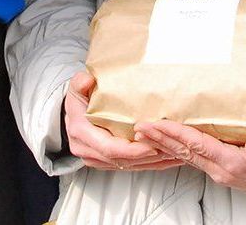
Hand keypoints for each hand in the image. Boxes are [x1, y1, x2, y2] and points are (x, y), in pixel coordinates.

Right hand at [63, 72, 181, 171]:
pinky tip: (166, 159)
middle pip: (121, 160)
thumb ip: (80, 83)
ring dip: (151, 163)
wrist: (71, 113)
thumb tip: (87, 79)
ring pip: (127, 166)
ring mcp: (96, 159)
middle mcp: (87, 150)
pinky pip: (129, 166)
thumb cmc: (78, 99)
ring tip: (174, 154)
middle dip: (147, 157)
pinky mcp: (105, 162)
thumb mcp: (77, 87)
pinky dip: (148, 164)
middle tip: (170, 149)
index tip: (152, 145)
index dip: (132, 150)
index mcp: (81, 133)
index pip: (110, 148)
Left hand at [134, 120, 245, 204]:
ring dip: (166, 144)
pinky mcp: (224, 171)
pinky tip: (172, 145)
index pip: (195, 145)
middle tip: (139, 127)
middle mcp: (221, 169)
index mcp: (231, 163)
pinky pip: (195, 159)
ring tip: (148, 134)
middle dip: (160, 139)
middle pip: (184, 152)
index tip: (155, 124)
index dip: (174, 134)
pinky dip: (179, 150)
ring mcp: (221, 172)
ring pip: (186, 156)